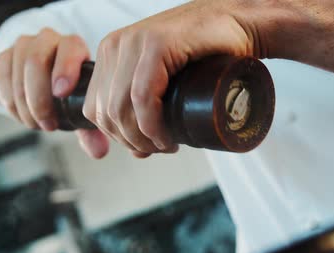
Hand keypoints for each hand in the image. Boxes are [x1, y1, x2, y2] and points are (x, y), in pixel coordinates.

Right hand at [0, 28, 108, 158]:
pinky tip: (20, 115)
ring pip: (17, 69)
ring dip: (24, 104)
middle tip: (48, 125)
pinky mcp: (4, 56)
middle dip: (39, 98)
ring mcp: (24, 46)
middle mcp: (48, 40)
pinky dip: (9, 100)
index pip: (70, 48)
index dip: (65, 69)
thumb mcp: (82, 108)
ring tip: (36, 124)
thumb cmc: (71, 94)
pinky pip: (0, 75)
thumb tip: (99, 151)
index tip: (61, 93)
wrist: (44, 81)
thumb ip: (90, 129)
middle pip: (36, 60)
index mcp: (75, 47)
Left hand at [81, 0, 256, 154]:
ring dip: (142, 137)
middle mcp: (117, 44)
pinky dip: (152, 124)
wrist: (239, 23)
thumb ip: (144, 106)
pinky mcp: (156, 44)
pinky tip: (166, 136)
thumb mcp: (165, 80)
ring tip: (166, 144)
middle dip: (131, 141)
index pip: (94, 108)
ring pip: (120, 107)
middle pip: (105, 112)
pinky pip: (142, 96)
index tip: (143, 148)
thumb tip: (135, 149)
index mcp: (112, 52)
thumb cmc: (209, 53)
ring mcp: (134, 42)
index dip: (116, 138)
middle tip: (159, 148)